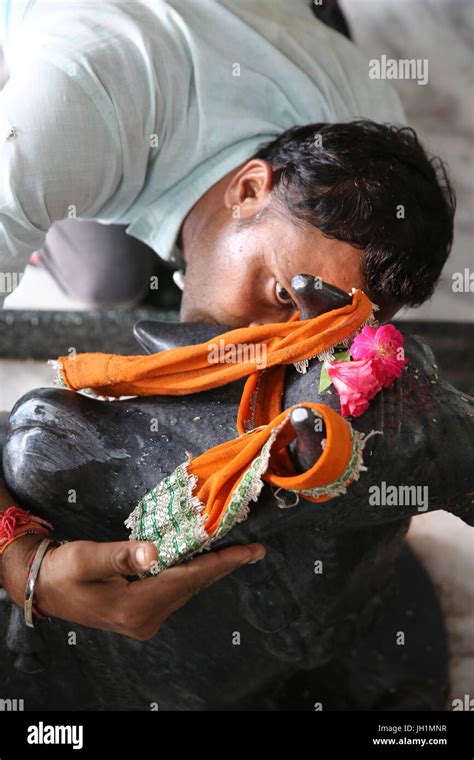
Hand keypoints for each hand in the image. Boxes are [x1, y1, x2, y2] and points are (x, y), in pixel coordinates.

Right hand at [1, 536, 264, 639]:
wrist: (45, 587)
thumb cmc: (64, 570)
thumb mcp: (88, 557)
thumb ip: (122, 554)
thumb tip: (155, 552)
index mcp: (136, 606)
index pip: (188, 579)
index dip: (222, 562)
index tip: (251, 552)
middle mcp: (146, 618)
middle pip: (192, 585)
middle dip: (222, 565)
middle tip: (253, 548)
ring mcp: (145, 619)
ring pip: (186, 588)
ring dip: (208, 569)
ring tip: (234, 551)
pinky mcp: (141, 613)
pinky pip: (175, 590)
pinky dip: (191, 573)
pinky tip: (202, 560)